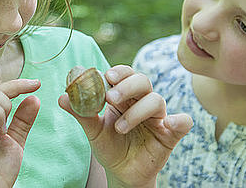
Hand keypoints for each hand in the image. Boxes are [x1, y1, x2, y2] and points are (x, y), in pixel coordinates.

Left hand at [59, 65, 191, 187]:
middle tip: (110, 97)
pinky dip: (179, 120)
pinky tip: (169, 123)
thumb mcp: (92, 130)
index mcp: (125, 96)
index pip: (125, 74)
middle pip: (142, 81)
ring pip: (156, 100)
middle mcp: (142, 101)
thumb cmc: (109, 146)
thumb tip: (62, 97)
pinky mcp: (169, 134)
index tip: (106, 76)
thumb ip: (81, 113)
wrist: (121, 173)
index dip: (118, 72)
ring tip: (119, 127)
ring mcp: (157, 117)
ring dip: (136, 112)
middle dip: (126, 86)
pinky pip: (183, 123)